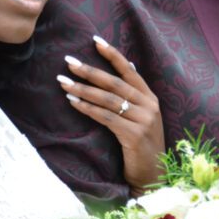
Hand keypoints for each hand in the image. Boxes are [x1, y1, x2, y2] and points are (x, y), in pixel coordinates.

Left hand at [60, 36, 163, 195]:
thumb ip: (136, 97)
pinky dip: (88, 108)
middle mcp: (149, 105)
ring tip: (63, 82)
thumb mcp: (144, 119)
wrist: (154, 178)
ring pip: (108, 99)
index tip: (94, 40)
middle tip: (69, 62)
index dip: (112, 55)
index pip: (129, 70)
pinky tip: (73, 102)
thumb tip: (128, 68)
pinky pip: (106, 117)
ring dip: (83, 89)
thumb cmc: (143, 148)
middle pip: (115, 82)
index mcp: (151, 98)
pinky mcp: (134, 135)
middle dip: (90, 71)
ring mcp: (143, 120)